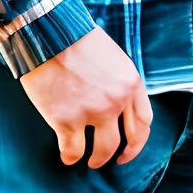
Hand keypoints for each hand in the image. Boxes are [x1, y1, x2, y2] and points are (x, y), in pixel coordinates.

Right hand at [20, 26, 152, 167]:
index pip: (144, 121)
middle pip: (126, 141)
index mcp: (130, 82)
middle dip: (120, 155)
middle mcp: (116, 101)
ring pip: (101, 152)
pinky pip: (72, 152)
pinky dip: (69, 157)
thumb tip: (116, 102)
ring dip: (96, 160)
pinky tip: (66, 156)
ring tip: (87, 160)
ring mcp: (92, 113)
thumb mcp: (111, 55)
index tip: (129, 148)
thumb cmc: (76, 37)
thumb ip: (117, 81)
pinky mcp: (67, 121)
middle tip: (110, 160)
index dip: (138, 140)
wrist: (48, 32)